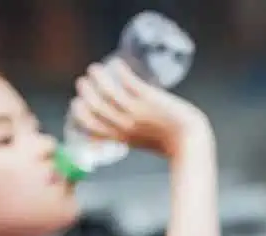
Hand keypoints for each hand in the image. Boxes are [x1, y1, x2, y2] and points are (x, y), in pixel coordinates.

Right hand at [69, 59, 210, 157]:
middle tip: (82, 81)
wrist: (189, 139)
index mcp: (119, 138)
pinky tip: (117, 62)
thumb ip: (128, 134)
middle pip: (95, 106)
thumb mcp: (140, 142)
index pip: (90, 126)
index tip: (76, 103)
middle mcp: (124, 125)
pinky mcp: (149, 99)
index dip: (79, 114)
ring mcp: (136, 112)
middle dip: (85, 92)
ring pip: (109, 92)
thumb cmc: (168, 142)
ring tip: (94, 68)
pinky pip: (129, 82)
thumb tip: (120, 128)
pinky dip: (120, 70)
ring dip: (98, 78)